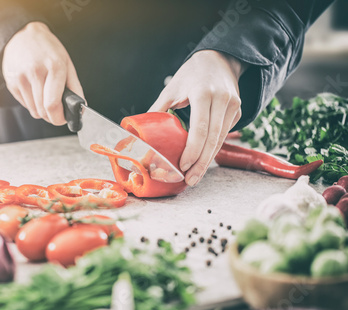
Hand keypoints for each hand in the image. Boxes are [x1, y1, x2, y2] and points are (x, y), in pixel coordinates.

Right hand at [2, 22, 83, 124]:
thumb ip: (75, 88)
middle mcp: (36, 72)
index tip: (62, 119)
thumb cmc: (48, 50)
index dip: (58, 118)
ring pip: (34, 111)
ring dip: (42, 111)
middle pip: (43, 111)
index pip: (53, 105)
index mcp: (54, 67)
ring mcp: (21, 77)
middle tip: (56, 111)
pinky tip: (34, 90)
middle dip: (52, 116)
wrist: (23, 35)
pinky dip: (32, 104)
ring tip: (45, 97)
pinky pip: (25, 105)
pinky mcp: (11, 82)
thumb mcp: (66, 64)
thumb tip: (80, 110)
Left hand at [148, 50, 244, 185]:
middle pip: (213, 139)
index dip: (192, 150)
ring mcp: (233, 105)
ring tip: (195, 177)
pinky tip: (202, 162)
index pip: (200, 128)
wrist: (219, 59)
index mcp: (203, 93)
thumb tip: (141, 134)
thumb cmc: (190, 75)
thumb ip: (158, 110)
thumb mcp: (171, 88)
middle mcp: (222, 99)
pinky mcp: (237, 111)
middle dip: (201, 163)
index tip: (183, 166)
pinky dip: (213, 149)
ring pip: (221, 139)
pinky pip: (224, 135)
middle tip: (190, 181)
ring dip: (208, 160)